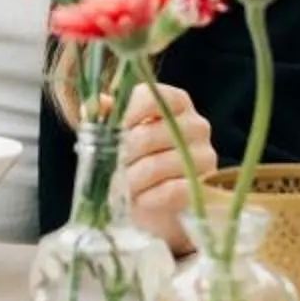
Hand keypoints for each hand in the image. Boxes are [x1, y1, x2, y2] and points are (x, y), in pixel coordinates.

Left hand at [119, 81, 216, 254]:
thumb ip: (107, 116)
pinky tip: (140, 199)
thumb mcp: (119, 136)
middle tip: (113, 167)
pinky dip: (148, 197)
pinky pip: (171, 190)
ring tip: (123, 185)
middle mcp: (196, 125)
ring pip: (156, 166)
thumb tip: (95, 104)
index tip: (111, 131)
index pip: (150, 96)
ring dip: (131, 180)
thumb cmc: (139, 161)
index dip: (125, 114)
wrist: (160, 204)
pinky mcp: (204, 187)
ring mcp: (204, 156)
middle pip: (147, 135)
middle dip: (122, 156)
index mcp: (177, 103)